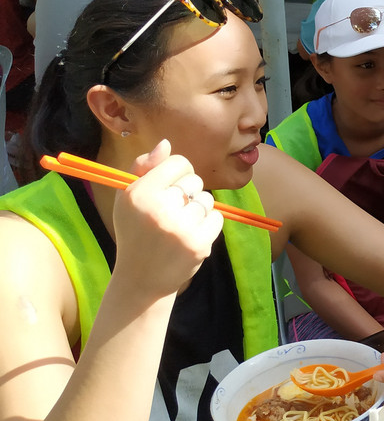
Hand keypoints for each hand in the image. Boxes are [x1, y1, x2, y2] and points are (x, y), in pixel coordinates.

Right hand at [111, 140, 222, 299]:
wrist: (141, 278)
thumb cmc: (136, 231)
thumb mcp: (129, 198)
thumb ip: (145, 167)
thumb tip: (166, 143)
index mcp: (139, 193)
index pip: (179, 162)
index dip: (179, 173)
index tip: (171, 186)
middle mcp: (159, 209)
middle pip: (195, 181)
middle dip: (188, 193)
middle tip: (172, 212)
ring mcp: (180, 228)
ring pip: (207, 200)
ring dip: (198, 210)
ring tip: (180, 225)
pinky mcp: (198, 244)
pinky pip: (217, 217)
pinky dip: (209, 224)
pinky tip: (191, 234)